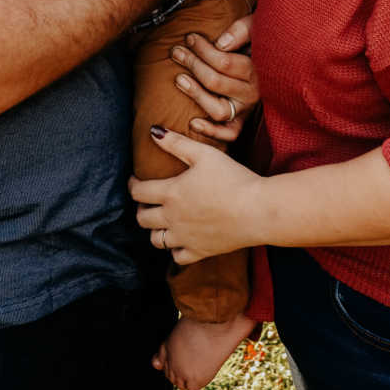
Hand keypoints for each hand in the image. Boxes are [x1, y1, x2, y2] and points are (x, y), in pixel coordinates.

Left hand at [129, 127, 264, 262]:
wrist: (257, 210)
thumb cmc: (233, 178)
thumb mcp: (204, 154)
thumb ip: (176, 143)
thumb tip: (153, 132)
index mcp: (171, 194)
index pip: (139, 192)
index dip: (132, 185)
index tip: (134, 180)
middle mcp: (173, 219)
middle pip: (142, 219)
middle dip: (141, 208)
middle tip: (147, 201)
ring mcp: (185, 238)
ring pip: (156, 241)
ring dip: (154, 230)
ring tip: (161, 220)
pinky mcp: (200, 252)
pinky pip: (177, 257)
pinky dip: (174, 250)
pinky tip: (179, 240)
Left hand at [171, 15, 259, 142]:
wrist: (281, 61)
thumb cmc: (263, 39)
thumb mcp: (257, 27)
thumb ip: (241, 31)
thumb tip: (221, 43)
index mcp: (258, 70)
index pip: (224, 62)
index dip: (202, 49)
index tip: (189, 37)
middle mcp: (253, 93)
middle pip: (215, 82)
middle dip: (192, 64)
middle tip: (177, 52)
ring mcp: (246, 109)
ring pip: (218, 110)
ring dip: (195, 95)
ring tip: (179, 79)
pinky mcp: (241, 121)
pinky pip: (229, 133)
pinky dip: (211, 132)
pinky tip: (192, 122)